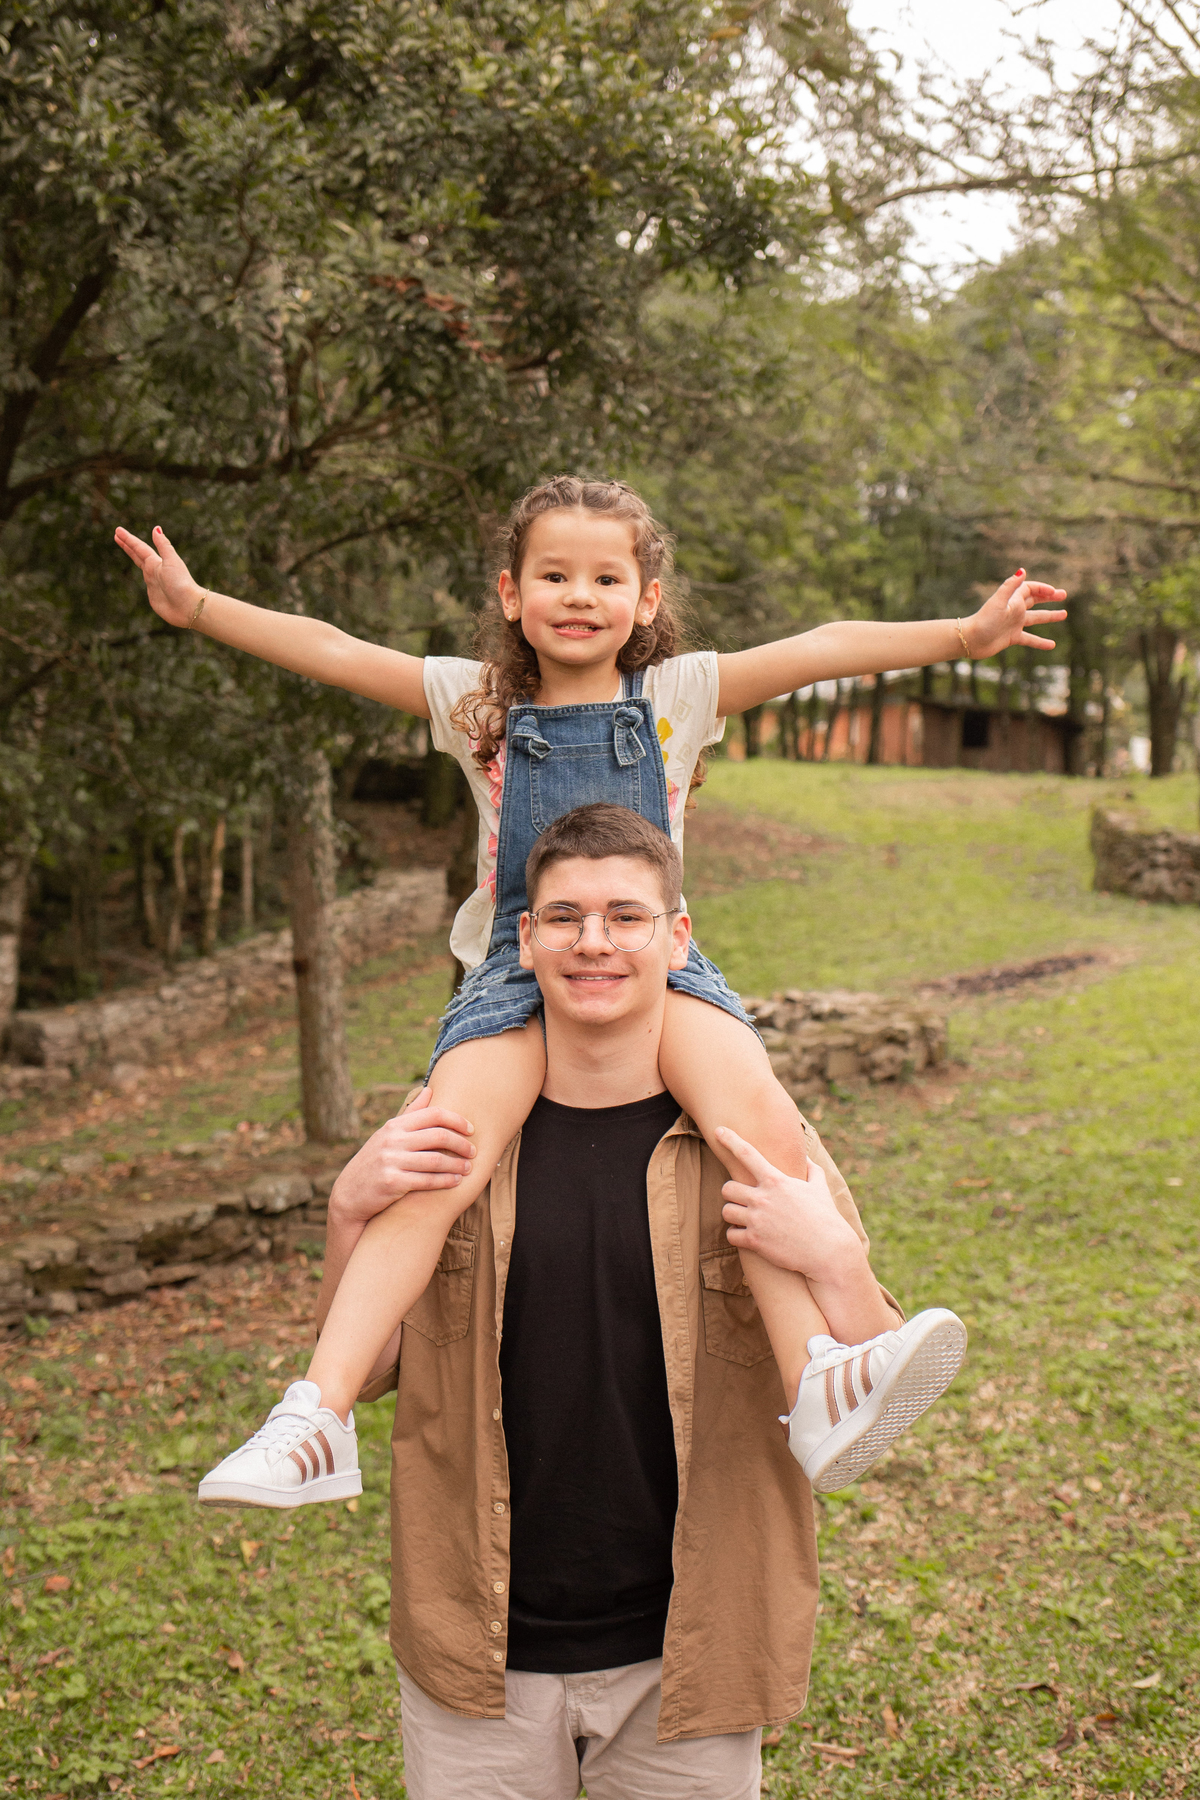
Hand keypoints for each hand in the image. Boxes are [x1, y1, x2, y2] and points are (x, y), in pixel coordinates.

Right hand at [113, 524, 203, 627]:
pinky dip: (143, 574)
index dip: (128, 539)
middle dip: (127, 544)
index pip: (139, 548)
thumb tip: (156, 528)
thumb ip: (163, 546)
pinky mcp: (154, 595)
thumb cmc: (181, 583)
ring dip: (133, 555)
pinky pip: (146, 582)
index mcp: (156, 562)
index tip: (118, 530)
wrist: (188, 606)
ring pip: (141, 565)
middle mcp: (154, 570)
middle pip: (138, 554)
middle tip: (116, 535)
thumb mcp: (171, 561)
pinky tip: (144, 572)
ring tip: (126, 547)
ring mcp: (154, 582)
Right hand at [329, 1088, 475, 1225]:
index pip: (433, 1114)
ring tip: (468, 1168)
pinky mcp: (392, 1183)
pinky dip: (445, 1181)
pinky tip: (456, 1182)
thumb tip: (429, 1089)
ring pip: (436, 1160)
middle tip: (474, 1151)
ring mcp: (391, 1161)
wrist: (349, 1195)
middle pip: (439, 1136)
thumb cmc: (375, 1161)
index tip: (471, 1129)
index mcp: (394, 1126)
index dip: (457, 1120)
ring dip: (457, 1164)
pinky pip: (427, 1180)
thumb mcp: (388, 1134)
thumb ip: (411, 1113)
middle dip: (461, 1144)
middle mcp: (393, 1140)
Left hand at [717, 1126, 862, 1282]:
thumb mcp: (820, 1188)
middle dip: (732, 1193)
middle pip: (727, 1188)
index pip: (747, 1153)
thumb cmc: (826, 1218)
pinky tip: (747, 1236)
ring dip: (733, 1214)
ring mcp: (757, 1220)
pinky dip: (736, 1236)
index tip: (718, 1131)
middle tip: (742, 1199)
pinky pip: (731, 1235)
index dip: (730, 1140)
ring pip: (726, 1211)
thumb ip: (812, 1170)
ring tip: (744, 1218)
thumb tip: (807, 1158)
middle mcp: (762, 1198)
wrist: (829, 1251)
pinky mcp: (754, 1241)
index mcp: (776, 1181)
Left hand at [964, 570, 1066, 658]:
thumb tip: (1023, 570)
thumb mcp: (998, 602)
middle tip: (1063, 595)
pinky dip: (1040, 642)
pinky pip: (1030, 639)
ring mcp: (1014, 624)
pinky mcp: (1012, 637)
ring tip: (1064, 614)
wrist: (971, 640)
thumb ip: (1010, 586)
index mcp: (1012, 600)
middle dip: (1049, 597)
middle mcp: (1014, 610)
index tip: (1054, 592)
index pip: (1030, 589)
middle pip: (1034, 601)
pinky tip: (1052, 645)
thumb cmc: (983, 620)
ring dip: (1049, 616)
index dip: (1042, 588)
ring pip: (1035, 618)